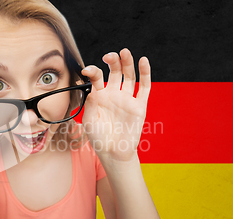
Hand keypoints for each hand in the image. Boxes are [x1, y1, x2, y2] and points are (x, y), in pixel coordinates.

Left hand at [81, 48, 150, 163]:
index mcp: (99, 96)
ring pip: (129, 76)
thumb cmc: (99, 138)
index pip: (97, 78)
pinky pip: (144, 88)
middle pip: (114, 72)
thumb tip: (93, 89)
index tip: (87, 70)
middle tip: (110, 56)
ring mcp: (127, 99)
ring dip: (127, 63)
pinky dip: (145, 74)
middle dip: (113, 62)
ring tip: (125, 52)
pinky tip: (143, 61)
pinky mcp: (139, 105)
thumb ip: (91, 103)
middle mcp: (113, 94)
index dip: (93, 71)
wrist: (113, 153)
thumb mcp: (90, 120)